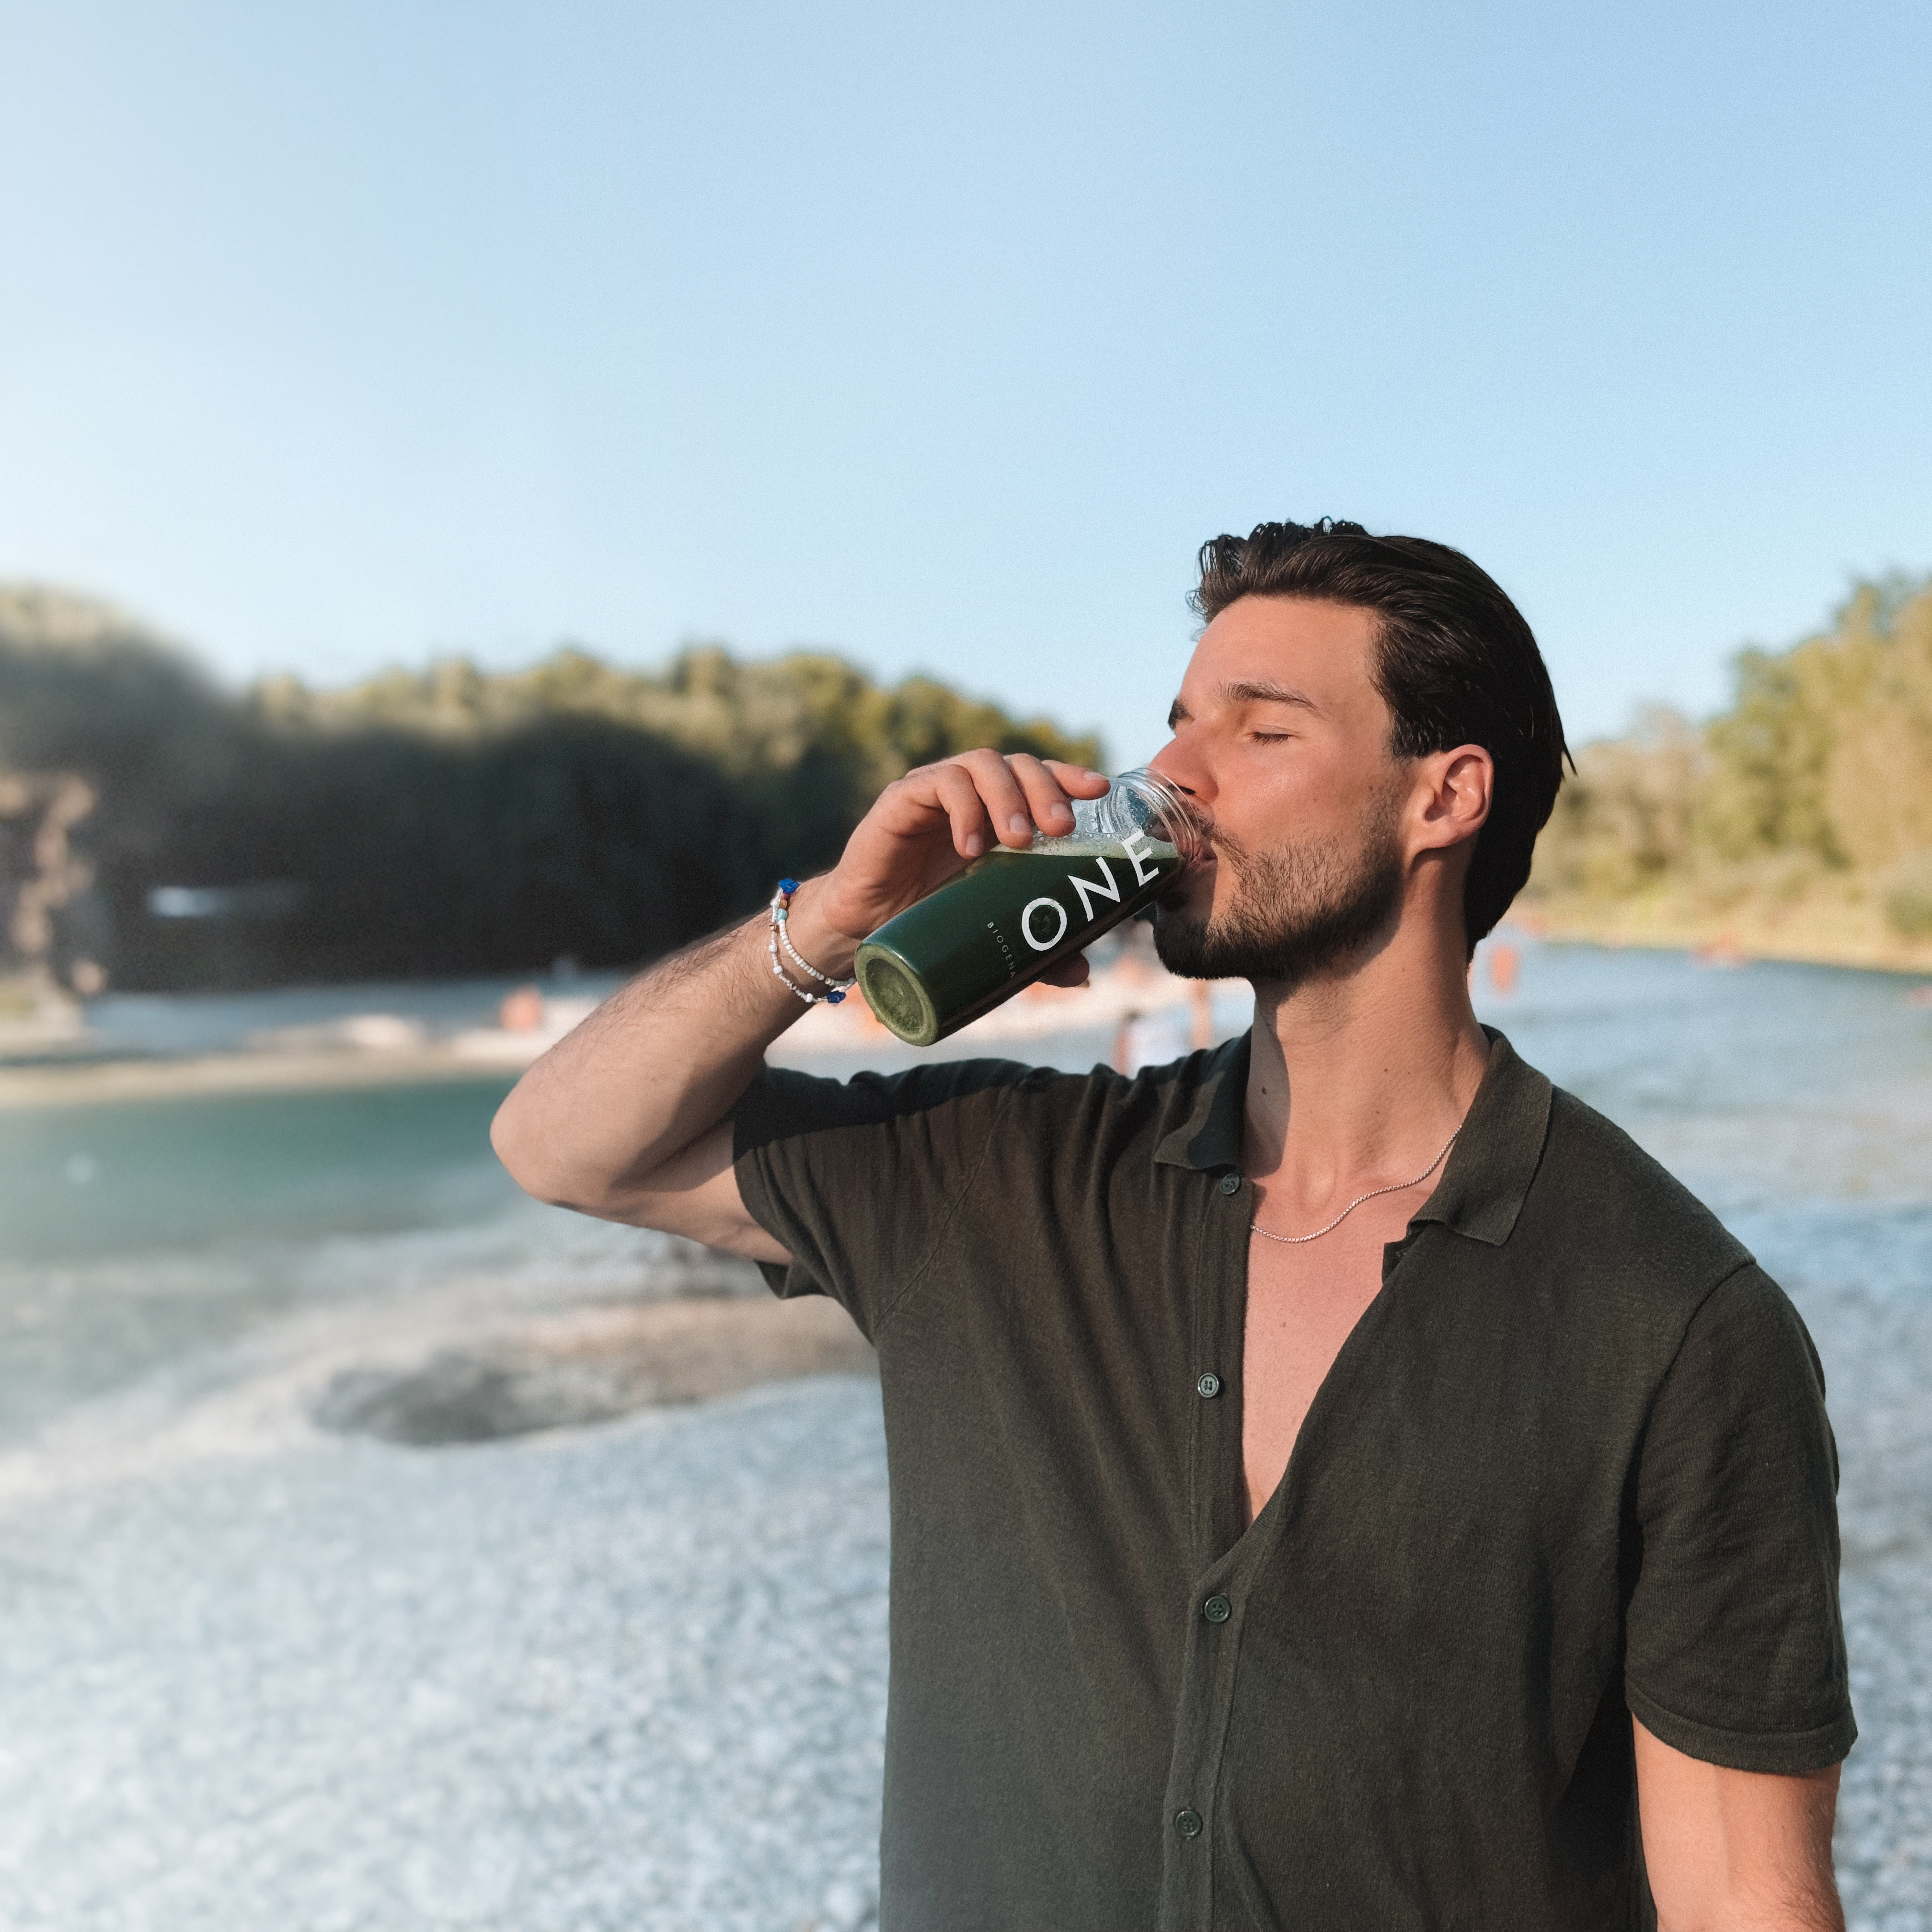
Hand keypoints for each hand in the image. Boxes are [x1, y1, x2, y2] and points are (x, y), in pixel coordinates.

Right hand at [793, 749, 1112, 969]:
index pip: (1042, 778)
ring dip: (1008, 797)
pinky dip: (963, 809)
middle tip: (1059, 829)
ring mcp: (937, 791)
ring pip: (982, 764)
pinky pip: (939, 784)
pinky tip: (970, 846)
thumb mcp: (990, 931)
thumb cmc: (930, 919)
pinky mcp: (902, 798)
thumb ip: (1035, 948)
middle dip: (1046, 790)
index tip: (1100, 791)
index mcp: (1000, 812)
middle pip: (1019, 764)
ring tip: (1018, 841)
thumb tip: (1083, 974)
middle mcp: (973, 793)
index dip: (1071, 777)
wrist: (865, 929)